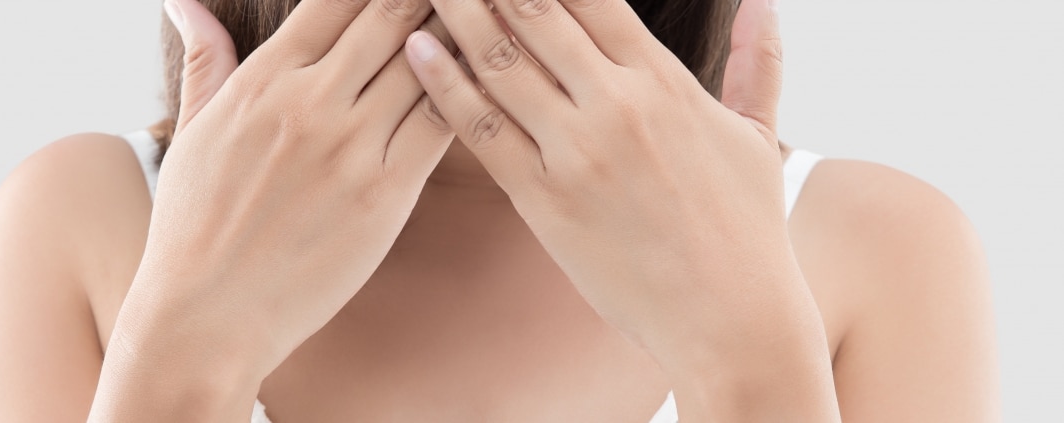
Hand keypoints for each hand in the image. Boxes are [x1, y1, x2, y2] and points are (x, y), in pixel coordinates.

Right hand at [91, 0, 455, 419]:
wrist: (207, 317)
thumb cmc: (195, 227)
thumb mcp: (193, 132)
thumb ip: (205, 57)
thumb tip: (182, 2)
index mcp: (263, 80)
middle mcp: (309, 102)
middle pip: (391, 15)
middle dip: (426, 0)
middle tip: (464, 0)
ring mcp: (349, 147)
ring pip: (426, 63)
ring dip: (457, 36)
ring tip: (483, 24)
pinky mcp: (385, 194)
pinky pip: (441, 124)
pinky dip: (466, 95)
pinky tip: (481, 82)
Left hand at [407, 0, 838, 418]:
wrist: (730, 316)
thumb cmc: (748, 228)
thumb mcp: (757, 135)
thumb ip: (758, 62)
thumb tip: (763, 2)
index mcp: (664, 80)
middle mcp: (616, 103)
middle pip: (534, 13)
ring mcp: (576, 151)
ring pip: (499, 62)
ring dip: (456, 13)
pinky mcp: (544, 201)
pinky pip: (482, 130)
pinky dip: (444, 85)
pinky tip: (416, 51)